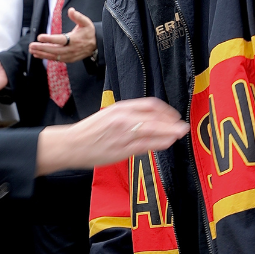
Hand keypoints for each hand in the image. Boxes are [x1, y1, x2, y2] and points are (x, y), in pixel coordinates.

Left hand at [30, 8, 96, 63]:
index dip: (49, 39)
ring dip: (42, 53)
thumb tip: (71, 10)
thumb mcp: (86, 22)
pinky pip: (55, 59)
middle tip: (31, 45)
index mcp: (74, 40)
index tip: (39, 37)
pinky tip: (38, 54)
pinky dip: (46, 57)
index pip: (60, 40)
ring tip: (32, 50)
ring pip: (53, 56)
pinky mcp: (68, 59)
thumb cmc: (89, 32)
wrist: (96, 45)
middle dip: (42, 48)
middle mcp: (71, 49)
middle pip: (54, 50)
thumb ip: (78, 17)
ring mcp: (69, 56)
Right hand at [35, 97, 187, 174]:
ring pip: (153, 131)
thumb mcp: (108, 115)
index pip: (150, 105)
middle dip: (172, 122)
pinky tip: (168, 142)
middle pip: (155, 117)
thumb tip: (147, 119)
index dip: (166, 110)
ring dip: (170, 132)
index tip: (173, 115)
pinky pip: (146, 145)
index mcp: (120, 108)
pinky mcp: (123, 148)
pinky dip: (160, 143)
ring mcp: (124, 134)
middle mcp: (123, 118)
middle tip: (183, 125)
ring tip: (180, 133)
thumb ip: (127, 115)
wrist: (71, 144)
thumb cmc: (89, 132)